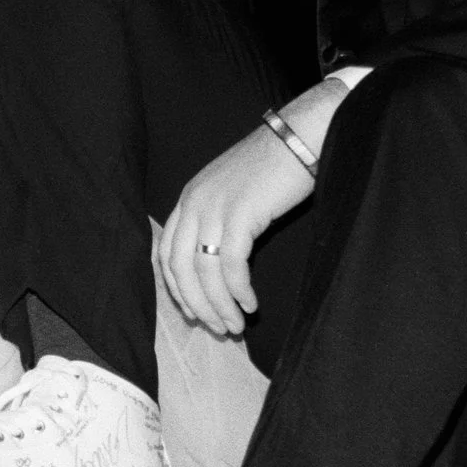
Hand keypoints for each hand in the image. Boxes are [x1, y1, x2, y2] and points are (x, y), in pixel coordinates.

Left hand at [157, 124, 316, 337]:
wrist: (300, 137)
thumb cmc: (274, 167)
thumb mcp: (233, 193)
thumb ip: (219, 221)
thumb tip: (220, 267)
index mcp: (189, 198)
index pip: (166, 252)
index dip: (177, 289)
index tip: (193, 312)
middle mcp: (194, 202)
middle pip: (180, 268)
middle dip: (196, 305)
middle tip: (216, 328)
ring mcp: (214, 207)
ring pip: (204, 272)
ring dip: (219, 305)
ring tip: (235, 325)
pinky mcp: (240, 214)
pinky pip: (230, 266)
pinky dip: (238, 291)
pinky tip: (250, 304)